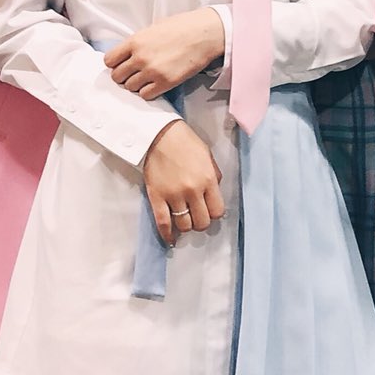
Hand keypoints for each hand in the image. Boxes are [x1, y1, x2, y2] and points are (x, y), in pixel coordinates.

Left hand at [106, 9, 225, 99]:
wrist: (204, 34)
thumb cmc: (182, 27)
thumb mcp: (153, 28)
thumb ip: (138, 42)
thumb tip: (128, 54)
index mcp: (135, 41)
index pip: (109, 60)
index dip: (115, 64)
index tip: (121, 64)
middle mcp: (140, 57)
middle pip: (117, 77)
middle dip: (124, 76)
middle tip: (134, 73)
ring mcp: (152, 71)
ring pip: (130, 87)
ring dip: (136, 84)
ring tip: (147, 77)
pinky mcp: (165, 83)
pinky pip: (145, 95)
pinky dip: (148, 91)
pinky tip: (155, 83)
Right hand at [141, 120, 225, 244]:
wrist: (159, 135)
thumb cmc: (186, 142)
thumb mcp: (207, 156)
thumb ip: (214, 176)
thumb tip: (215, 193)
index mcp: (208, 180)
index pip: (217, 211)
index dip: (214, 213)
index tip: (210, 210)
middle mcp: (193, 191)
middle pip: (202, 222)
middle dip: (201, 222)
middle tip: (197, 216)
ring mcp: (174, 196)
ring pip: (184, 225)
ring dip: (186, 226)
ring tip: (185, 221)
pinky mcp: (157, 198)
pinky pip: (163, 223)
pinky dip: (167, 235)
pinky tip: (171, 240)